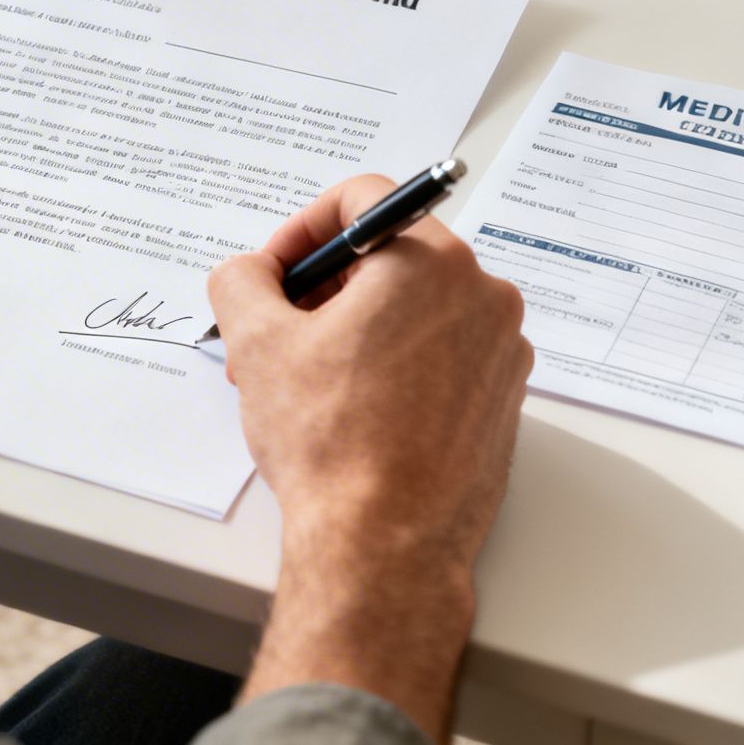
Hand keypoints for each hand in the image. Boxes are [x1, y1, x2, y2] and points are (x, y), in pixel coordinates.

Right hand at [207, 174, 530, 737]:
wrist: (384, 544)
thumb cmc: (332, 444)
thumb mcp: (258, 343)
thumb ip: (241, 280)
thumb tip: (248, 272)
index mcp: (430, 263)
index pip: (363, 200)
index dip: (302, 230)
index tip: (274, 273)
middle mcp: (482, 296)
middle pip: (390, 257)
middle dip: (323, 289)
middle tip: (276, 332)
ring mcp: (501, 351)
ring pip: (415, 308)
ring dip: (354, 329)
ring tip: (304, 381)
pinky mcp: (502, 400)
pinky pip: (441, 354)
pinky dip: (394, 364)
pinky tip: (350, 410)